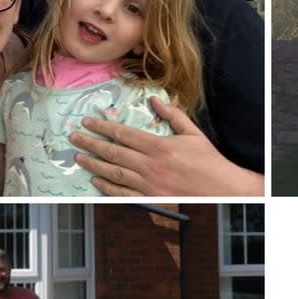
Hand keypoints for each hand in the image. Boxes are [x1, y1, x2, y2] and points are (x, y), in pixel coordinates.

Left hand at [68, 97, 261, 195]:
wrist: (222, 190)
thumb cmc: (209, 162)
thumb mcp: (193, 133)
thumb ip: (172, 115)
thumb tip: (154, 99)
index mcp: (159, 146)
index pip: (123, 133)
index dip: (102, 127)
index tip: (88, 122)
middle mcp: (150, 165)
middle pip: (113, 152)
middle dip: (90, 143)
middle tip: (75, 137)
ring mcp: (149, 184)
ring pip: (113, 173)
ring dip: (93, 165)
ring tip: (79, 157)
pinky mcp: (151, 199)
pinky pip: (123, 194)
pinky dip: (107, 188)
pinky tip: (97, 181)